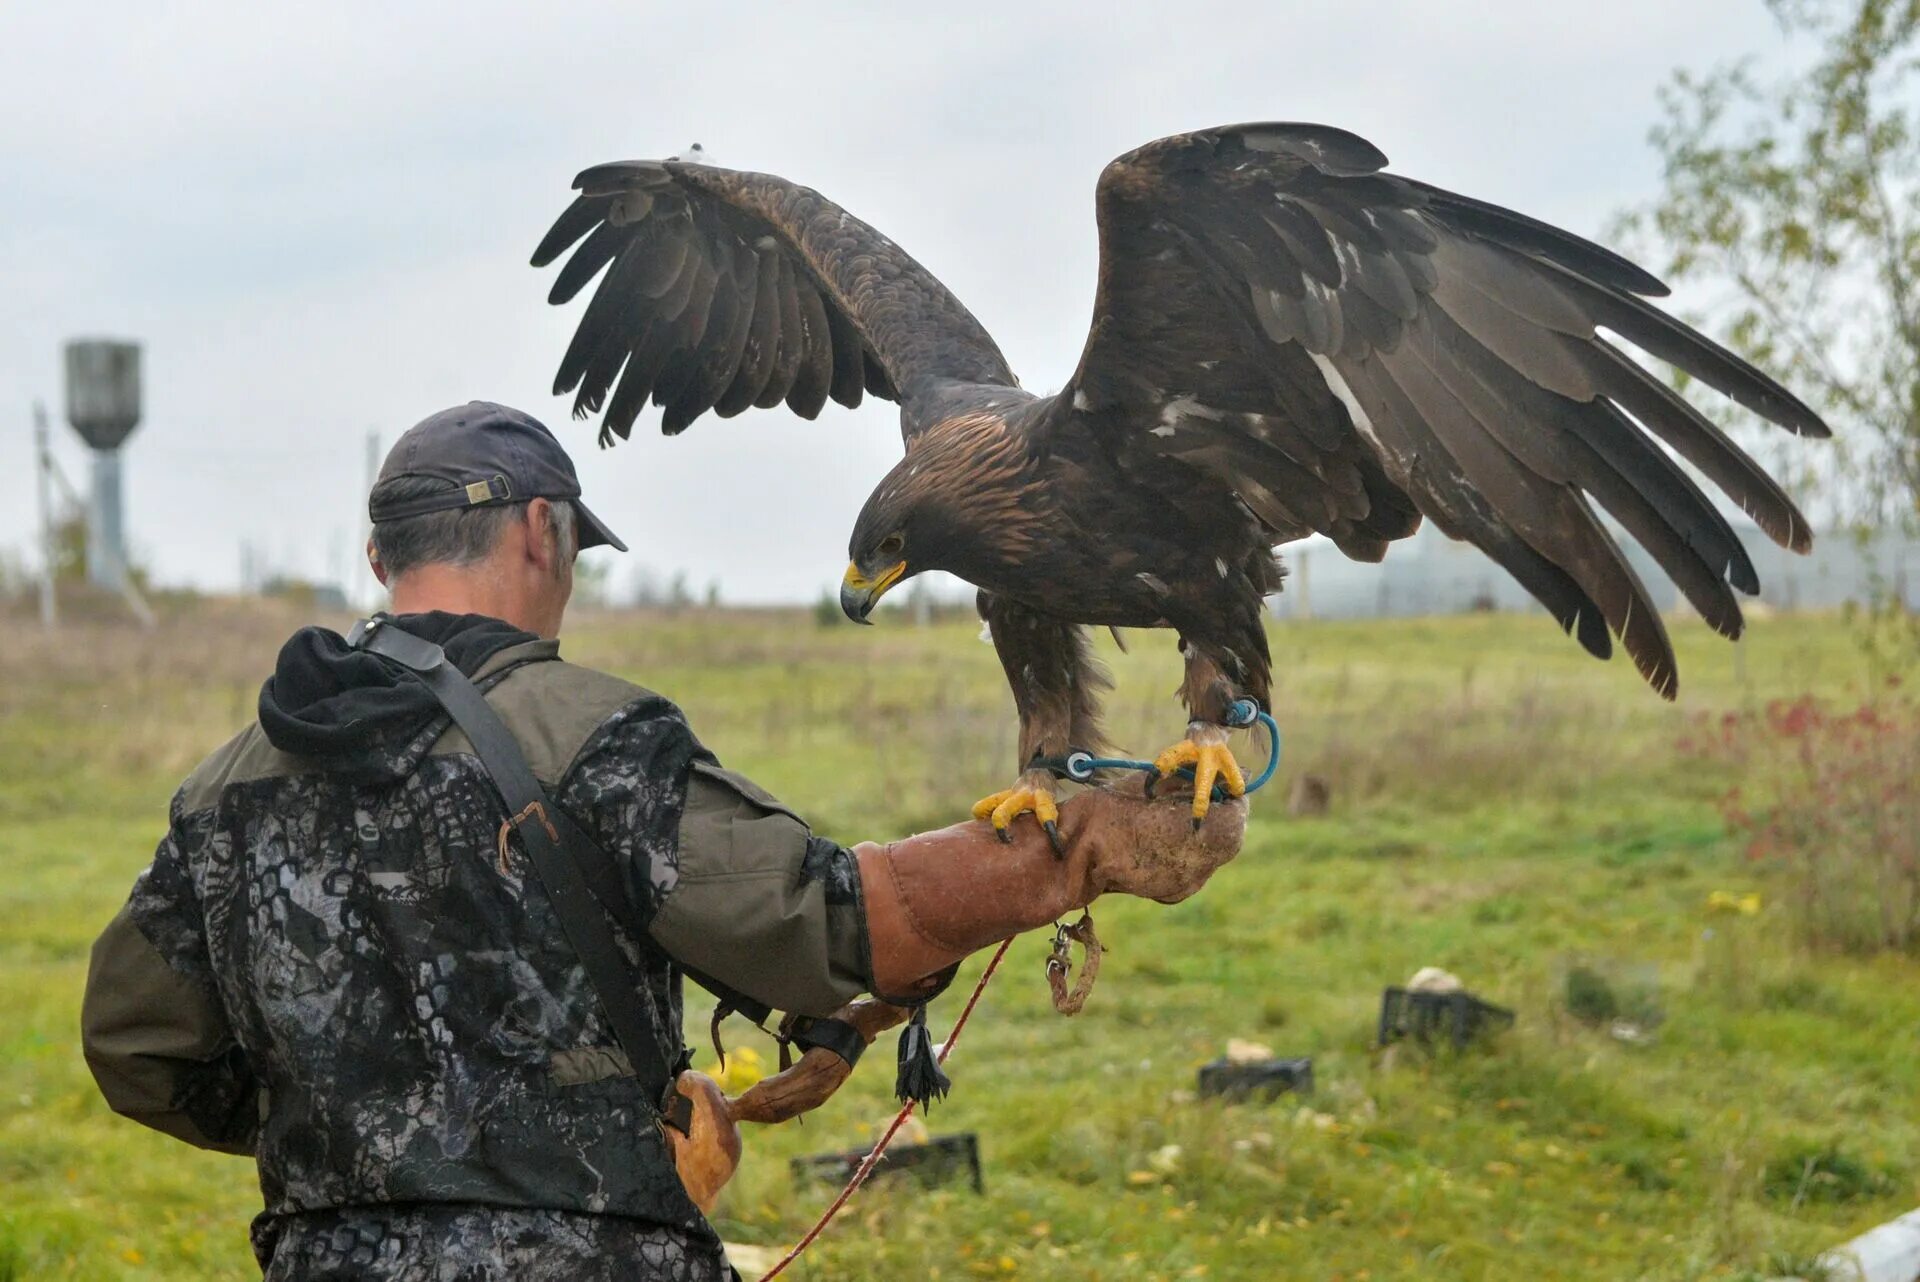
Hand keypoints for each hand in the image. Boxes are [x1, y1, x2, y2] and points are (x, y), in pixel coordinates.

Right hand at [1058, 775, 1246, 904]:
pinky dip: (1182, 851)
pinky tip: (1156, 840)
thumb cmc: (1107, 811)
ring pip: (1210, 851)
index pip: (1237, 807)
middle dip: (1215, 812)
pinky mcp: (1173, 893)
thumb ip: (1185, 777)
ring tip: (1169, 816)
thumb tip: (1209, 766)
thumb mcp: (1150, 783)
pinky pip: (1191, 866)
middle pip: (1228, 833)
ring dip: (1199, 832)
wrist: (1072, 857)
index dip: (1227, 791)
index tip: (1215, 780)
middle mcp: (1203, 862)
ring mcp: (1189, 882)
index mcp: (1203, 831)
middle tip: (1194, 794)